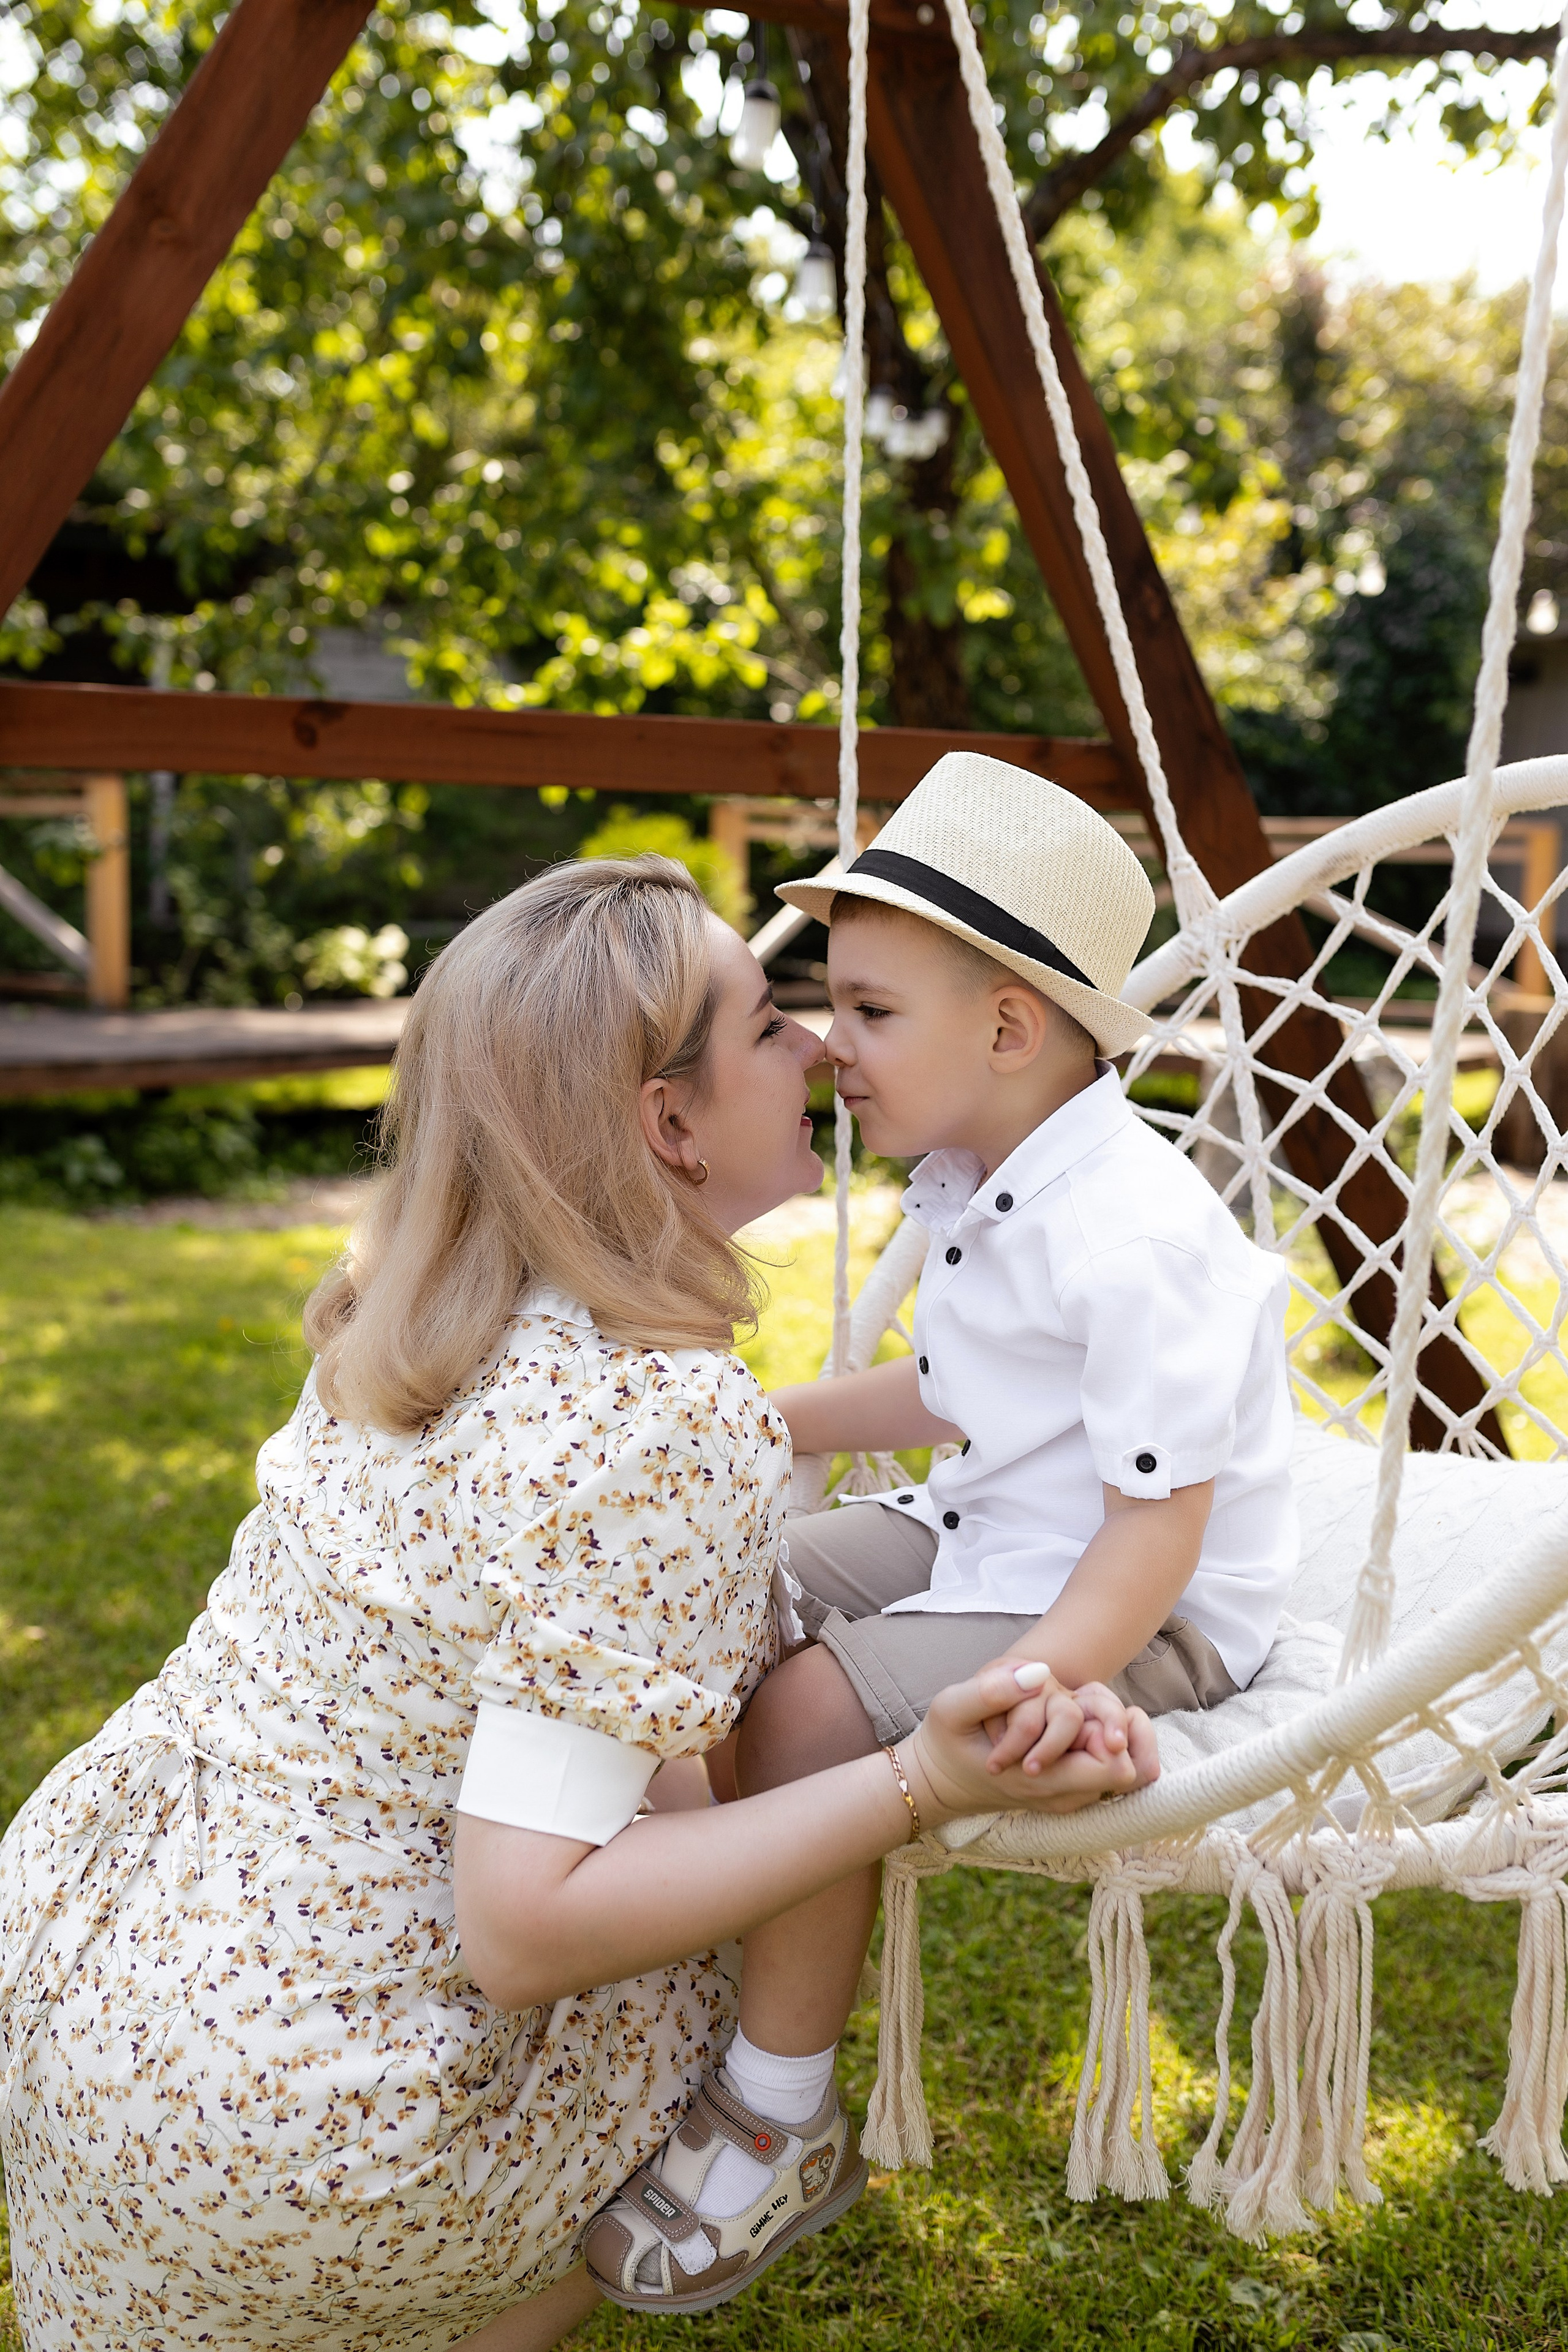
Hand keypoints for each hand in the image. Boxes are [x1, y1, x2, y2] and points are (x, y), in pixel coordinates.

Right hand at [903, 1659, 1149, 1826]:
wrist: (936, 1780)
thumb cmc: (944, 1743)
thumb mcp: (953, 1708)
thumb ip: (992, 1691)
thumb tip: (1040, 1673)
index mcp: (1044, 1782)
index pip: (1117, 1768)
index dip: (1115, 1733)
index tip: (1087, 1710)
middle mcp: (1066, 1792)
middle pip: (1130, 1767)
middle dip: (1113, 1726)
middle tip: (1081, 1702)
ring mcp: (1069, 1790)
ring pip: (1120, 1763)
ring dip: (1102, 1728)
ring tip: (1065, 1710)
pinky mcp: (1067, 1780)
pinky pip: (1103, 1762)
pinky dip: (1095, 1737)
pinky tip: (1065, 1720)